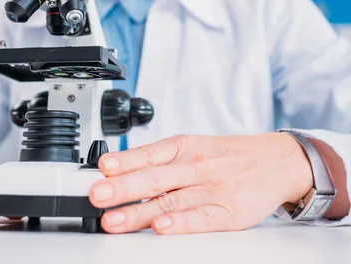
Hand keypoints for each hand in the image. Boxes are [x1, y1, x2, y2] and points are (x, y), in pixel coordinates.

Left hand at [89, 133, 312, 233]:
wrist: (276, 160)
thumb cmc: (229, 155)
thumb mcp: (195, 146)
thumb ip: (162, 160)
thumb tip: (121, 171)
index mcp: (186, 146)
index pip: (150, 153)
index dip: (125, 161)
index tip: (102, 169)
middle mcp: (196, 165)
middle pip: (155, 178)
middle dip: (123, 187)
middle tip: (97, 196)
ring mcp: (213, 189)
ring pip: (171, 202)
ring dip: (140, 212)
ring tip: (114, 220)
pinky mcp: (229, 212)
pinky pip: (202, 219)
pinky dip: (180, 224)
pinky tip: (161, 228)